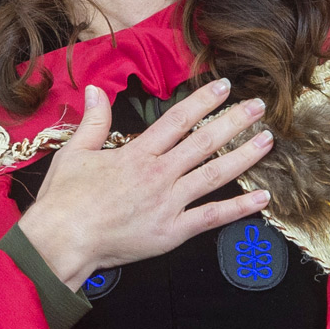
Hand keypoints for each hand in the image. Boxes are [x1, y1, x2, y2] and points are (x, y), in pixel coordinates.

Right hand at [17, 79, 273, 289]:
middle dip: (234, 122)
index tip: (224, 87)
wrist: (62, 241)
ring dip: (244, 156)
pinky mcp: (172, 231)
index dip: (203, 101)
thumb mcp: (73, 153)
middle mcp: (159, 174)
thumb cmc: (63, 201)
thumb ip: (93, 121)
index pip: (178, 120)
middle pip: (204, 142)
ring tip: (267, 141)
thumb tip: (96, 90)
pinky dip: (239, 208)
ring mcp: (169, 203)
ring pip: (214, 175)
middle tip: (258, 106)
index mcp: (137, 154)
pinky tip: (262, 198)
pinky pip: (212, 217)